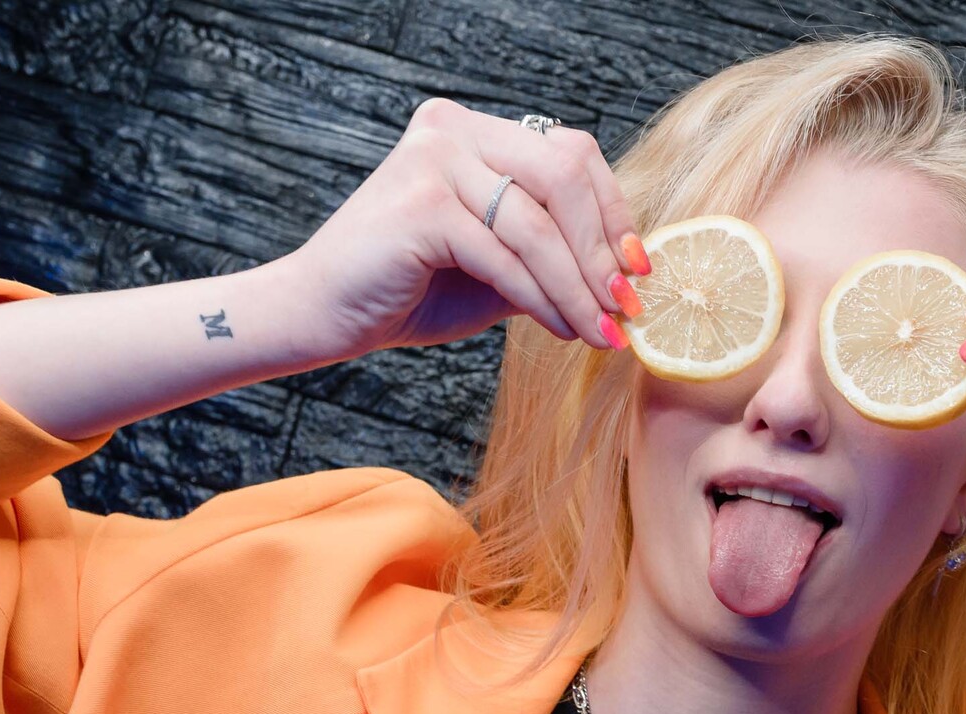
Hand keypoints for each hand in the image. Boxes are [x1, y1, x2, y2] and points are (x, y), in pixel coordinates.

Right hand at [269, 96, 648, 362]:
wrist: (327, 316)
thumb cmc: (413, 290)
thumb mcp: (502, 265)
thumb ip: (553, 252)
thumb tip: (627, 272)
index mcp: (475, 131)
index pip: (570, 153)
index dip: (613, 211)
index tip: (638, 267)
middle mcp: (455, 129)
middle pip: (564, 175)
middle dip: (601, 249)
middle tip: (625, 307)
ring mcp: (434, 160)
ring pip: (538, 224)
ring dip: (578, 287)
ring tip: (600, 331)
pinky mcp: (420, 204)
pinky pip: (505, 255)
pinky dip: (541, 297)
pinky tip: (562, 328)